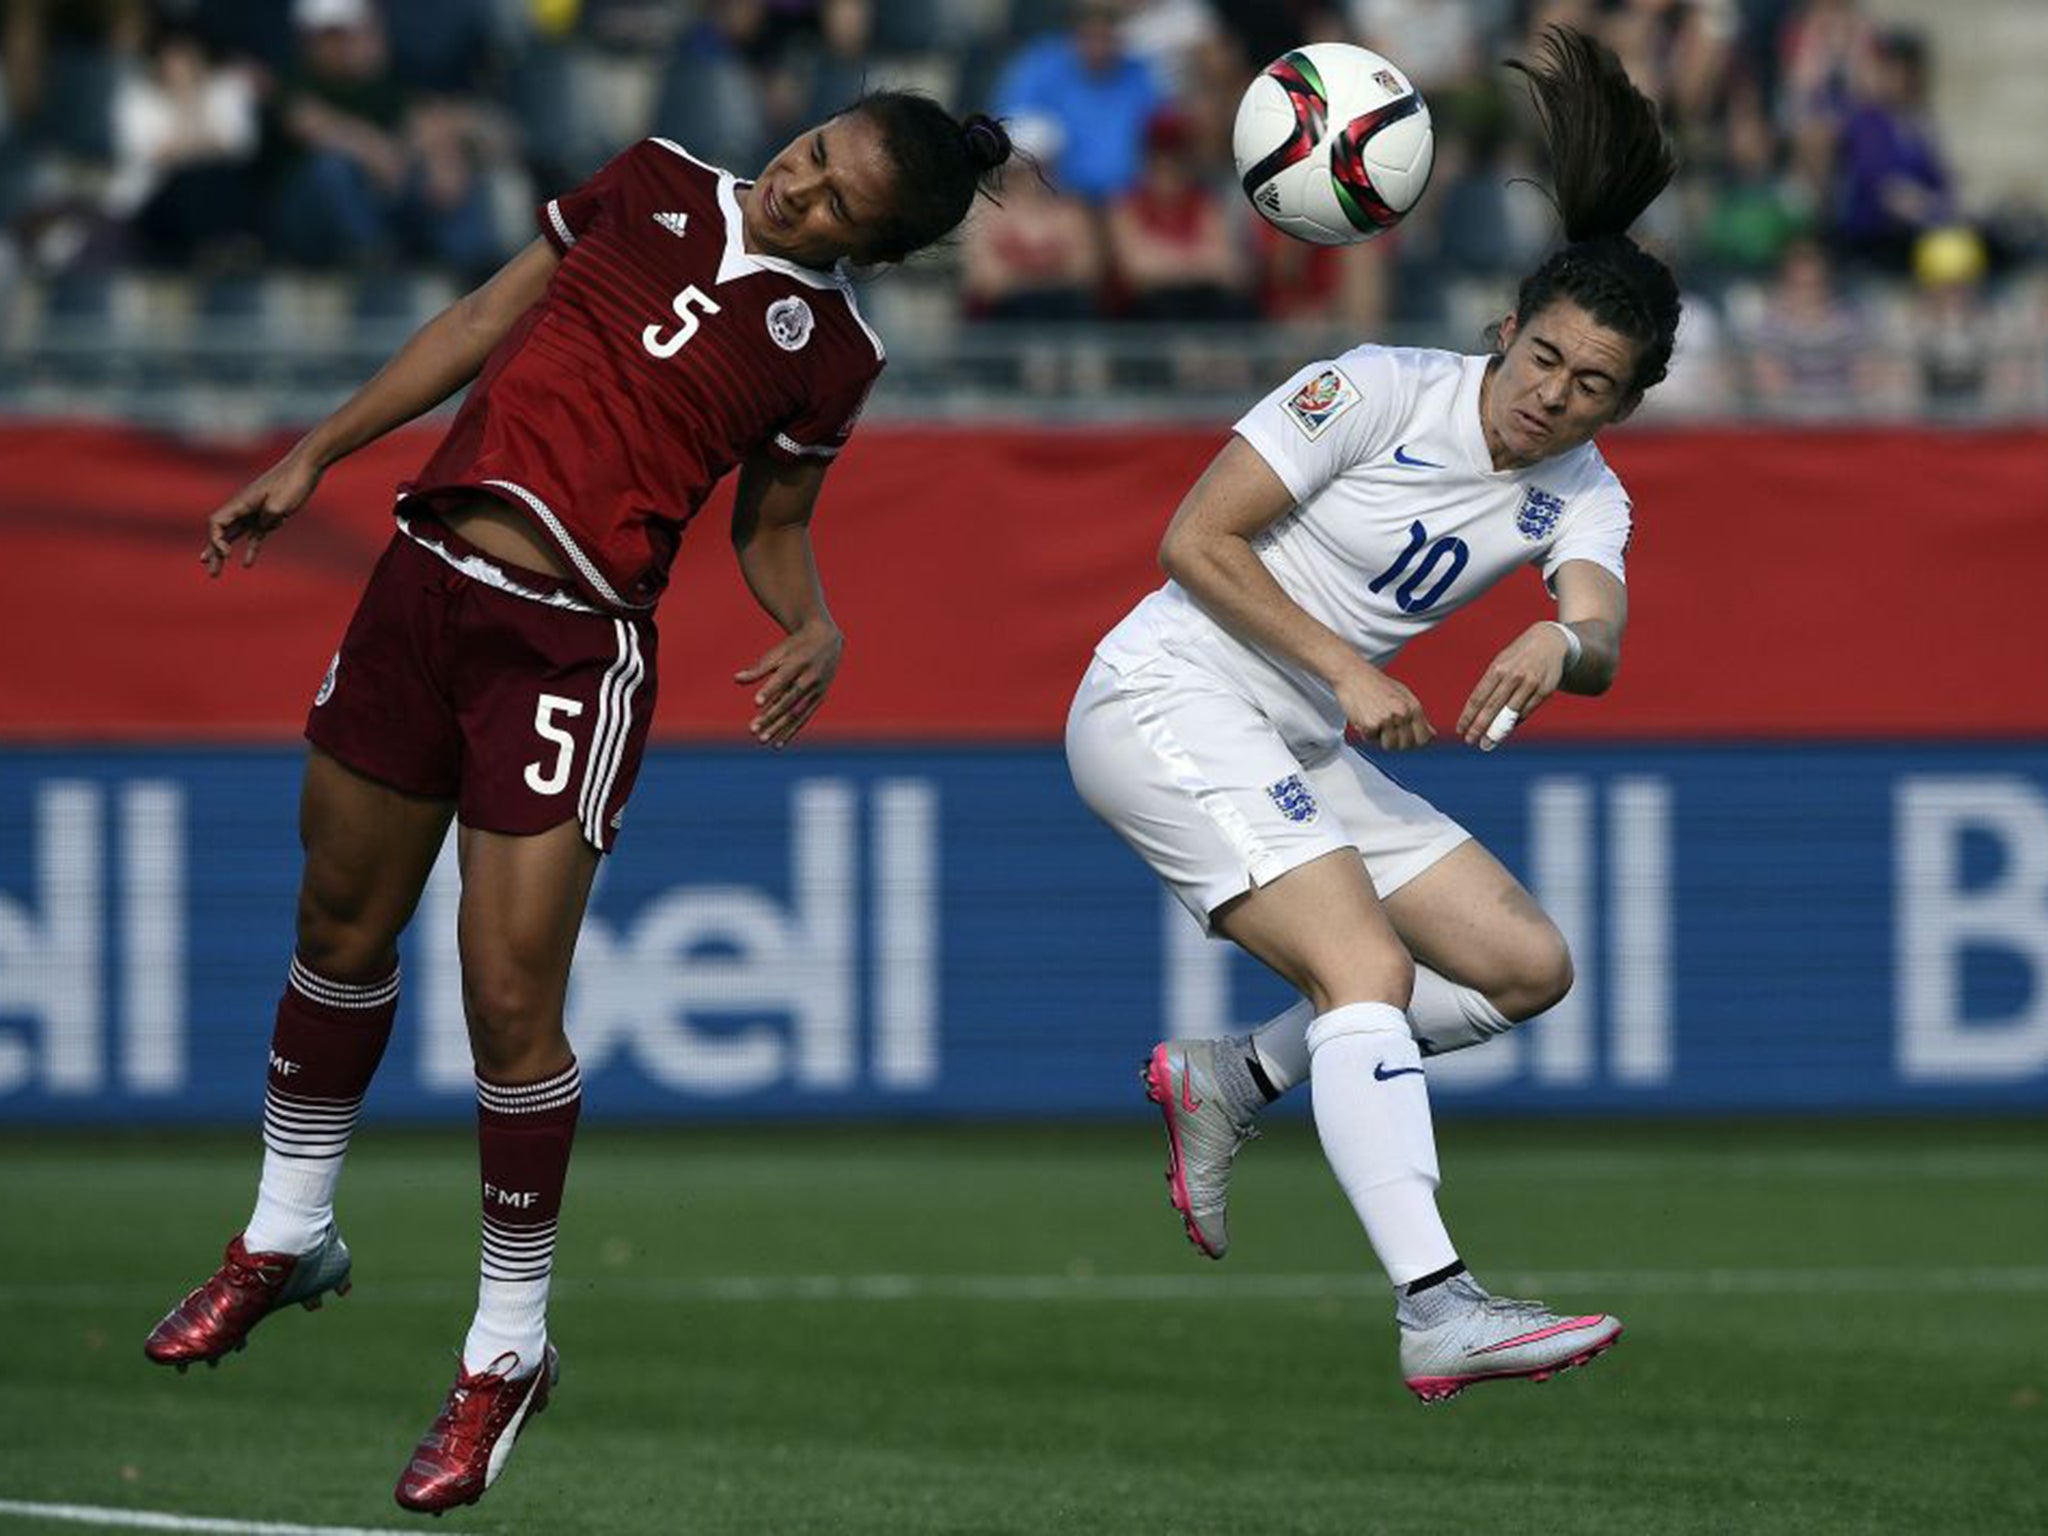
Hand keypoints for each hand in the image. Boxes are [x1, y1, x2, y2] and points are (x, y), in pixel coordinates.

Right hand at [200, 451, 322, 576]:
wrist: (306, 467)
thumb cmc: (292, 482)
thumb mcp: (279, 504)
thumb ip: (267, 519)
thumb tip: (263, 527)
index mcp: (241, 502)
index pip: (216, 523)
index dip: (215, 540)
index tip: (227, 553)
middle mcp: (244, 507)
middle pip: (222, 532)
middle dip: (214, 552)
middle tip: (210, 571)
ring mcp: (256, 512)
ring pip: (235, 535)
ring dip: (225, 553)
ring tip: (216, 571)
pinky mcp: (270, 516)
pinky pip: (255, 536)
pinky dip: (251, 549)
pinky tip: (247, 564)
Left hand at [736, 621, 842, 748]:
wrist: (826, 641)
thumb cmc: (795, 647)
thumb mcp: (777, 653)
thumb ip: (758, 669)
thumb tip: (736, 679)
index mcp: (798, 663)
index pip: (782, 679)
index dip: (770, 691)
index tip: (756, 703)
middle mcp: (810, 678)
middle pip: (789, 701)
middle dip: (771, 716)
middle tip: (753, 729)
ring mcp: (817, 690)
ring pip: (796, 713)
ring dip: (779, 728)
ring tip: (761, 740)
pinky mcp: (819, 699)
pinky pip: (804, 718)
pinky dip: (791, 731)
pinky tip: (778, 743)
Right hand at [1335, 661, 1433, 751]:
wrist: (1353, 674)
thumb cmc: (1376, 683)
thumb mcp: (1403, 695)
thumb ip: (1417, 716)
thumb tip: (1432, 734)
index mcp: (1413, 707)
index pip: (1423, 738)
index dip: (1414, 742)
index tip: (1405, 738)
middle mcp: (1402, 713)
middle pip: (1405, 745)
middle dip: (1395, 741)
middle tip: (1385, 728)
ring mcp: (1387, 719)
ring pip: (1389, 746)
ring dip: (1380, 738)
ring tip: (1375, 721)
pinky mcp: (1371, 724)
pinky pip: (1370, 739)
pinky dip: (1365, 732)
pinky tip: (1364, 717)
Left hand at [1458, 623, 1572, 746]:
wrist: (1550, 641)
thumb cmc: (1518, 657)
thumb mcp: (1501, 663)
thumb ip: (1490, 685)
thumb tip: (1477, 712)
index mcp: (1497, 668)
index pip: (1478, 697)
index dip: (1468, 716)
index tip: (1460, 730)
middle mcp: (1513, 676)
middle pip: (1492, 707)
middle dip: (1479, 727)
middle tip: (1470, 741)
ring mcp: (1530, 684)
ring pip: (1510, 713)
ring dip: (1497, 731)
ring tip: (1486, 743)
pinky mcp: (1545, 691)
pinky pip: (1526, 712)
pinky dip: (1514, 722)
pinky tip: (1505, 731)